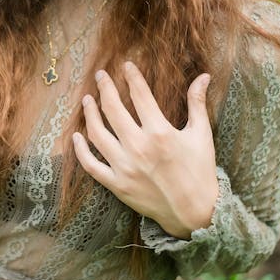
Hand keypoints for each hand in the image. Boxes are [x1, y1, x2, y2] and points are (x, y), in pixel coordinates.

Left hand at [72, 62, 218, 238]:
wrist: (195, 214)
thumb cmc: (200, 172)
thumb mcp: (201, 135)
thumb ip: (197, 103)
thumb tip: (203, 75)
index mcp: (160, 132)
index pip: (140, 95)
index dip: (131, 77)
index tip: (126, 65)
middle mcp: (139, 147)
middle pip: (113, 109)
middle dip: (105, 87)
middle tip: (100, 75)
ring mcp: (125, 167)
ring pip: (97, 133)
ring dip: (90, 113)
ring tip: (87, 100)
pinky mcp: (117, 185)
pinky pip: (91, 165)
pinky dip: (80, 150)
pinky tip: (76, 136)